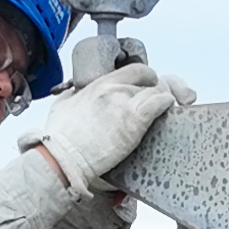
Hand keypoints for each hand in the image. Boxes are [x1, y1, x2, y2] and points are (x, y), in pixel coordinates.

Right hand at [30, 61, 192, 191]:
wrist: (63, 158)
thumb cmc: (60, 139)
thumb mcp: (61, 107)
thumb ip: (71, 96)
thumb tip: (74, 93)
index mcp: (98, 84)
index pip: (132, 70)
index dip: (144, 77)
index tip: (147, 86)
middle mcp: (113, 89)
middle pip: (147, 77)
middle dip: (156, 86)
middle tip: (158, 98)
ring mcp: (124, 103)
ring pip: (157, 89)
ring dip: (163, 97)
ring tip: (165, 108)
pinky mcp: (135, 120)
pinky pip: (160, 102)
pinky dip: (167, 104)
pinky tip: (168, 110)